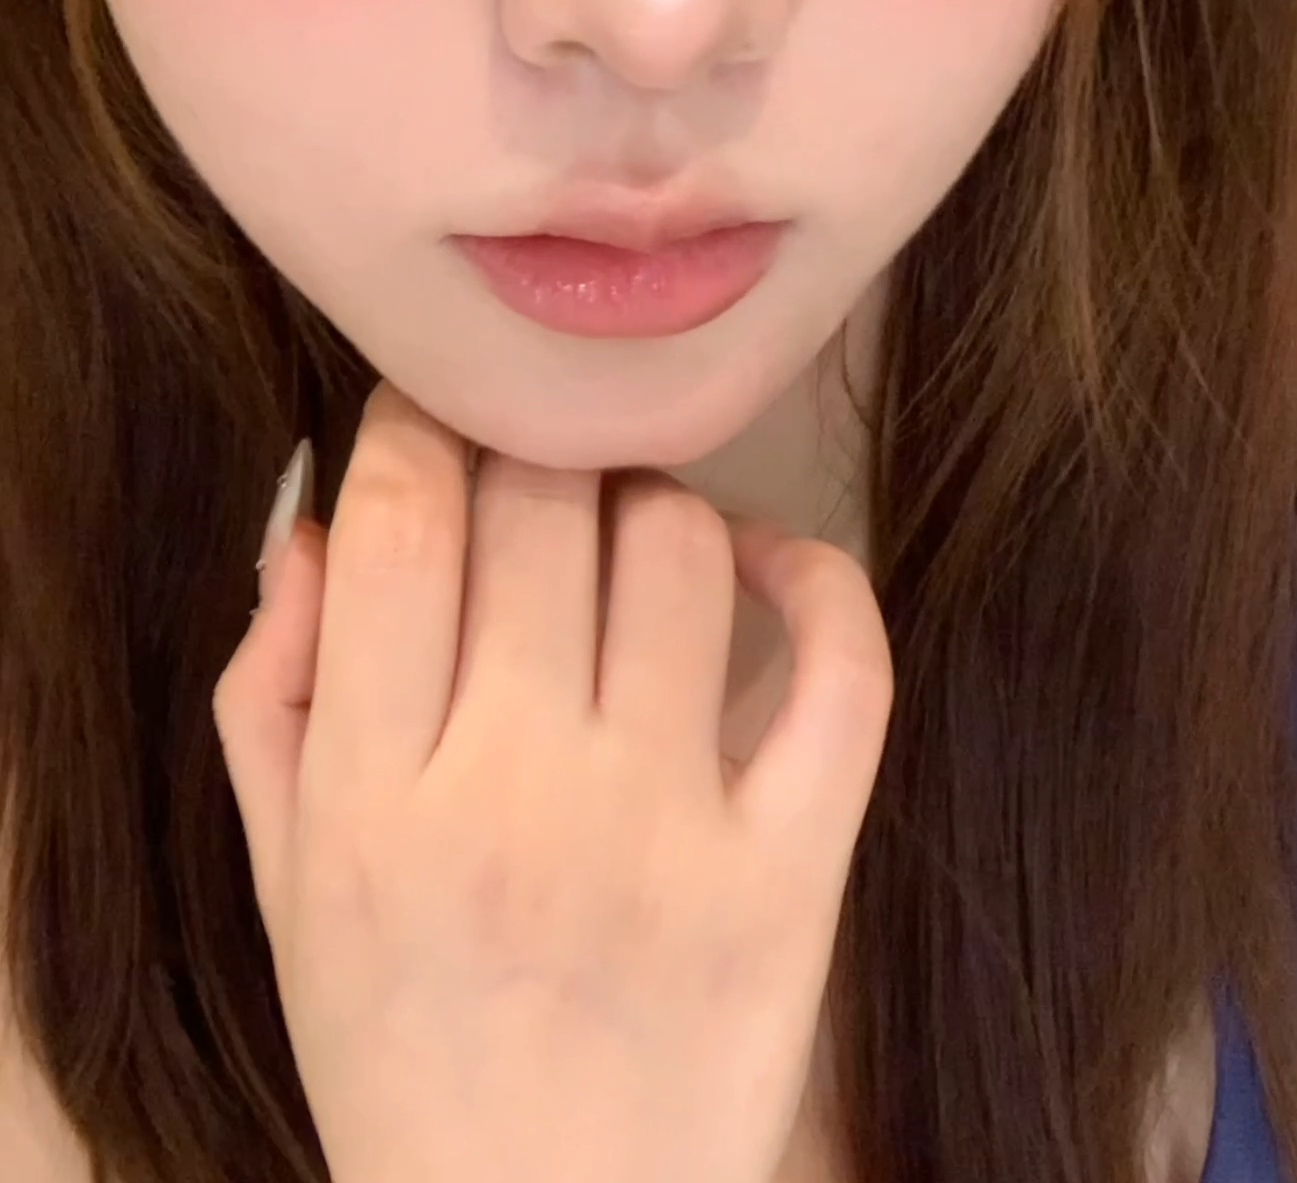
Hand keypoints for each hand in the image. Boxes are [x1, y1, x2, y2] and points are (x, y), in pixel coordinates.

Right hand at [213, 381, 893, 1182]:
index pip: (401, 518)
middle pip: (542, 503)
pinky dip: (817, 581)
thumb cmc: (400, 1049)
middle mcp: (520, 795)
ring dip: (649, 504)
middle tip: (528, 483)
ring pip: (680, 548)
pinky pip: (843, 669)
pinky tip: (764, 569)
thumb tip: (319, 519)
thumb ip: (274, 693)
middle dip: (529, 453)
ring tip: (624, 538)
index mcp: (375, 796)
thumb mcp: (287, 886)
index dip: (417, 425)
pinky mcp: (794, 876)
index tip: (431, 425)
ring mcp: (670, 833)